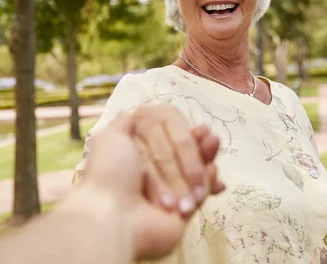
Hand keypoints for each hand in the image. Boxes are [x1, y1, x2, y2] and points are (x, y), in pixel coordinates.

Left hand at [70, 112, 222, 259]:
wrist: (114, 215)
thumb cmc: (111, 173)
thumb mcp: (111, 138)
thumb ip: (124, 123)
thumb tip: (130, 111)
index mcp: (136, 155)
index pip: (166, 138)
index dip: (183, 133)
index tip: (198, 128)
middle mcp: (152, 173)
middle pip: (182, 154)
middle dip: (196, 147)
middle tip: (212, 138)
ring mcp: (169, 193)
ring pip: (195, 171)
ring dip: (206, 159)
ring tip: (215, 144)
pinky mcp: (182, 211)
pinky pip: (202, 192)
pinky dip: (209, 180)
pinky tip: (215, 171)